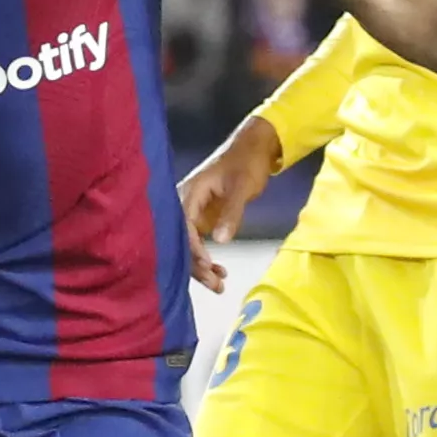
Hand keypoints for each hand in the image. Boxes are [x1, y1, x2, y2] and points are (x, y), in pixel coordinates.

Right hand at [178, 115, 279, 292]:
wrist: (253, 150)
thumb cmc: (246, 163)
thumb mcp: (242, 187)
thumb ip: (232, 213)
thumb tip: (221, 242)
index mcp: (189, 193)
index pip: (184, 225)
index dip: (193, 247)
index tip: (207, 265)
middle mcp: (185, 204)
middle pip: (183, 240)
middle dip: (197, 264)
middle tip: (215, 284)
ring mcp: (193, 213)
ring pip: (190, 245)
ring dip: (202, 266)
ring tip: (219, 286)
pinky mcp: (202, 219)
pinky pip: (199, 243)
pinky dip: (208, 258)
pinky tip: (220, 272)